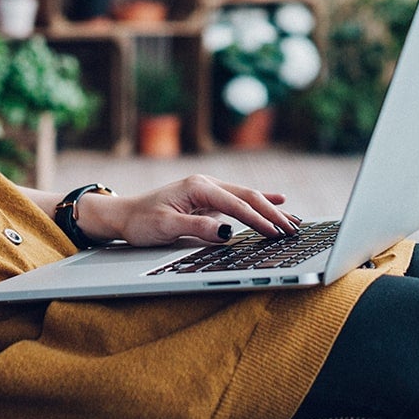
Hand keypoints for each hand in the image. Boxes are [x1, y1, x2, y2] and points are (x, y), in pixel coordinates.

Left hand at [76, 174, 299, 247]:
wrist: (125, 215)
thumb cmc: (142, 221)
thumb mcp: (166, 227)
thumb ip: (197, 228)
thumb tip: (227, 232)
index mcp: (198, 187)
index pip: (236, 204)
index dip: (258, 219)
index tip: (276, 233)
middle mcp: (206, 184)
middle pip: (247, 196)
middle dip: (272, 212)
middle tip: (293, 229)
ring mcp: (208, 191)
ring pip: (246, 197)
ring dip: (270, 208)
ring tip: (293, 219)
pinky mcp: (208, 201)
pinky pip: (239, 201)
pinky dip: (259, 202)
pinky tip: (278, 200)